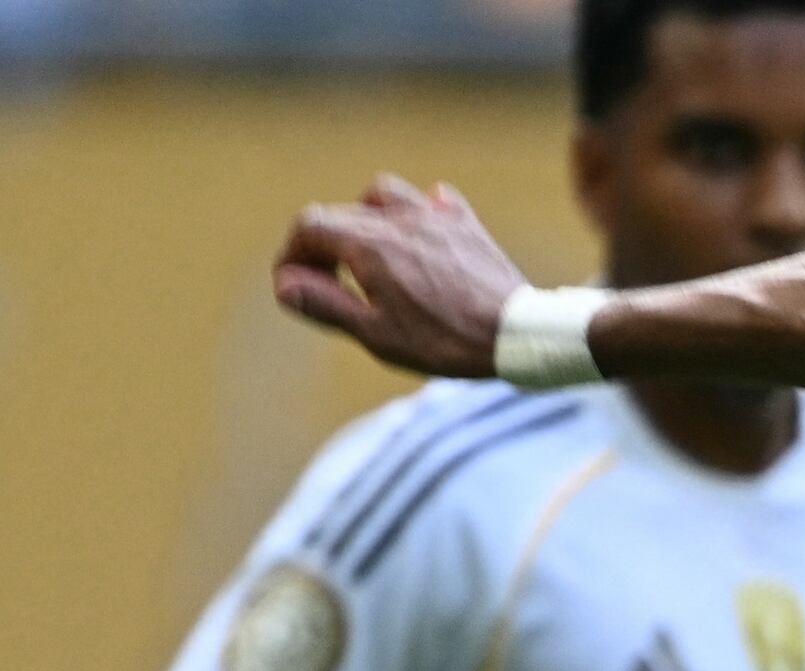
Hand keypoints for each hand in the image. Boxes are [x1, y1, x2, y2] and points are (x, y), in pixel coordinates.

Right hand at [272, 177, 529, 378]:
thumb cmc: (446, 340)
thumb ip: (326, 304)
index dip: (293, 254)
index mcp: (368, 243)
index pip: (309, 226)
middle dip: (324, 245)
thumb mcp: (377, 333)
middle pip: (341, 213)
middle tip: (330, 284)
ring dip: (366, 217)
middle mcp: (397, 218)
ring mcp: (434, 216)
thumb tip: (285, 284)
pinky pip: (434, 201)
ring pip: (383, 194)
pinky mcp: (466, 225)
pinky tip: (422, 233)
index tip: (296, 284)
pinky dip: (418, 212)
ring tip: (371, 252)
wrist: (519, 333)